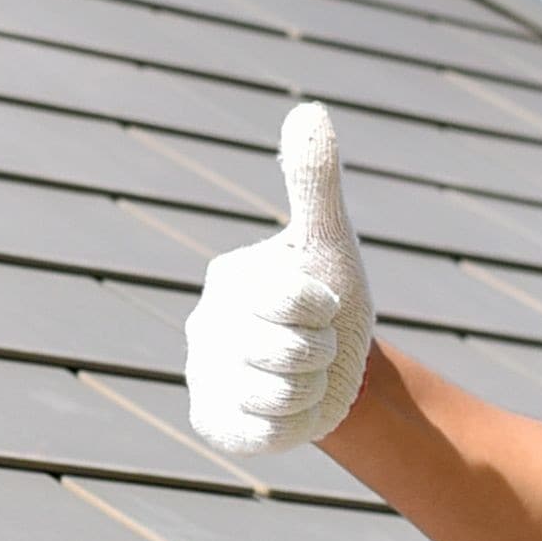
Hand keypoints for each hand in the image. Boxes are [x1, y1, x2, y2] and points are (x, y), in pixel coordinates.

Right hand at [181, 101, 372, 457]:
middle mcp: (205, 326)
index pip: (294, 298)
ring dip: (314, 388)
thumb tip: (307, 109)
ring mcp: (206, 376)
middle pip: (289, 350)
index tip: (321, 304)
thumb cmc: (329, 301)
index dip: (326, 307)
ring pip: (282, 394)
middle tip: (317, 345)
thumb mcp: (328, 240)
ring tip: (305, 375)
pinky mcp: (214, 422)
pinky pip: (266, 431)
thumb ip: (314, 180)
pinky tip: (290, 407)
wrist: (335, 372)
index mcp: (230, 279)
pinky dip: (296, 423)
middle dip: (324, 352)